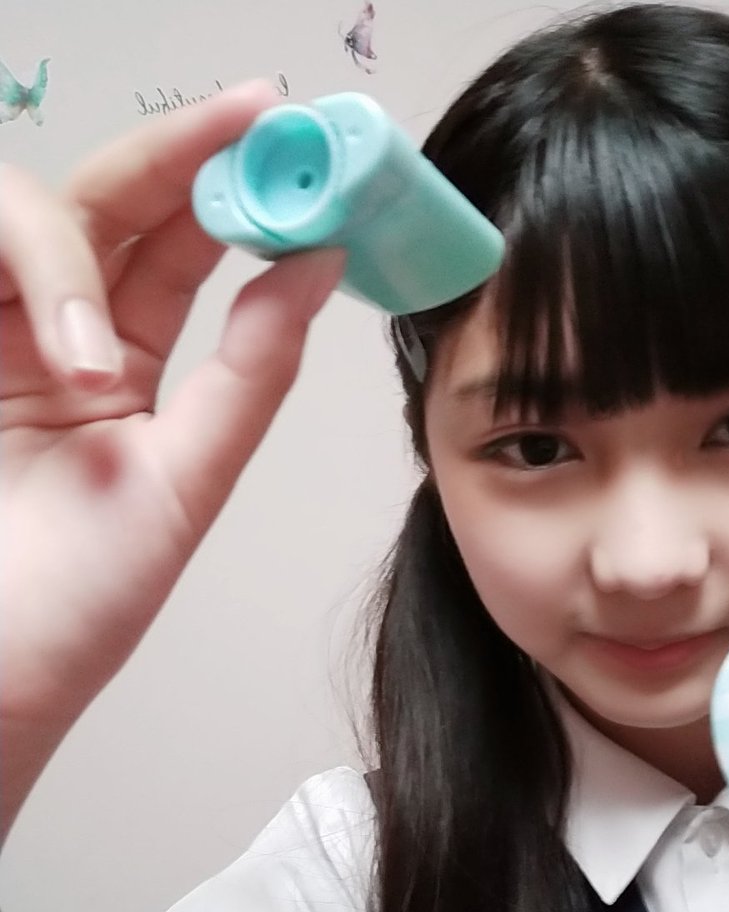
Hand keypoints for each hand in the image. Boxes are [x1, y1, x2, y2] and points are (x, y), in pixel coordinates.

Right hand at [0, 82, 345, 824]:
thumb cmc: (82, 599)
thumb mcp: (188, 477)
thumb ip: (250, 369)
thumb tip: (319, 264)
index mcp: (124, 365)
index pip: (175, 246)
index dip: (224, 182)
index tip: (280, 130)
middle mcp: (55, 334)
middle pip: (107, 202)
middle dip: (172, 155)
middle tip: (241, 117)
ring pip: (23, 212)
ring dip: (65, 257)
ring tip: (91, 372)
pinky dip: (22, 269)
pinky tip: (60, 353)